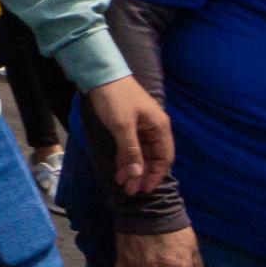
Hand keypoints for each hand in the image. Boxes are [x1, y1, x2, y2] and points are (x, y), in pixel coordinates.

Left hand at [83, 76, 173, 196]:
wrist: (101, 75)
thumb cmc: (115, 98)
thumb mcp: (122, 126)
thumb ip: (131, 151)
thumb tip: (138, 175)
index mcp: (160, 127)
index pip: (164, 158)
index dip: (156, 175)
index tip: (145, 189)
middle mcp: (155, 128)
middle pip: (152, 158)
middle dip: (142, 175)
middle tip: (129, 190)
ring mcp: (142, 127)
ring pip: (141, 154)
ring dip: (132, 168)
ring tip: (122, 184)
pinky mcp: (129, 125)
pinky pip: (131, 146)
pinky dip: (126, 158)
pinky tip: (119, 170)